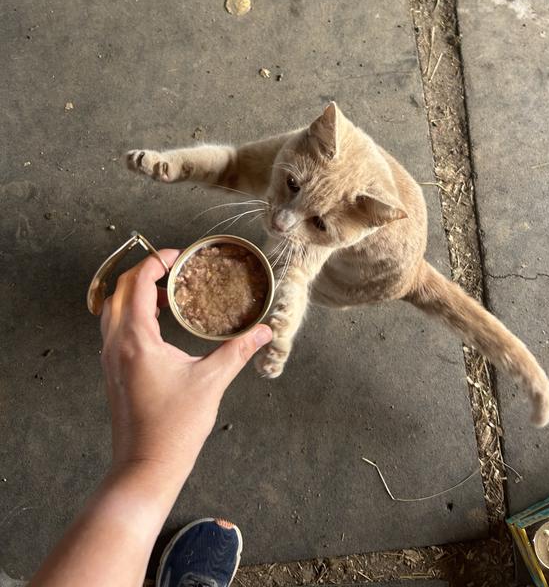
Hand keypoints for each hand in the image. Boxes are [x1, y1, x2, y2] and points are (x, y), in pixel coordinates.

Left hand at [100, 250, 271, 482]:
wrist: (145, 467)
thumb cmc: (174, 428)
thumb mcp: (211, 382)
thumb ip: (237, 350)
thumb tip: (263, 331)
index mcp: (136, 339)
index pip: (136, 283)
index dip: (157, 261)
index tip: (179, 256)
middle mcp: (116, 343)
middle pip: (118, 289)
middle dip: (145, 272)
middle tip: (175, 269)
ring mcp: (111, 358)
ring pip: (113, 308)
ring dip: (136, 292)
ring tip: (169, 293)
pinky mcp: (114, 370)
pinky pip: (116, 327)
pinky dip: (133, 313)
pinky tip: (160, 322)